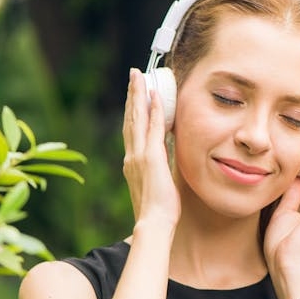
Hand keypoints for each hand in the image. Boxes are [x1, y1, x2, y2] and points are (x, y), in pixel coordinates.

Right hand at [122, 68, 180, 228]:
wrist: (154, 223)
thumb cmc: (159, 209)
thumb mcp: (159, 183)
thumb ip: (161, 168)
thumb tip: (168, 157)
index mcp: (133, 162)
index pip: (133, 129)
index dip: (134, 110)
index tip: (137, 93)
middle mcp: (132, 155)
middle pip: (131, 118)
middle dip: (133, 95)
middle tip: (135, 75)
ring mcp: (139, 155)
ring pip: (138, 118)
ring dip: (139, 95)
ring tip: (140, 76)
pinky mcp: (151, 157)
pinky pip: (153, 128)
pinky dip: (153, 110)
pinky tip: (155, 96)